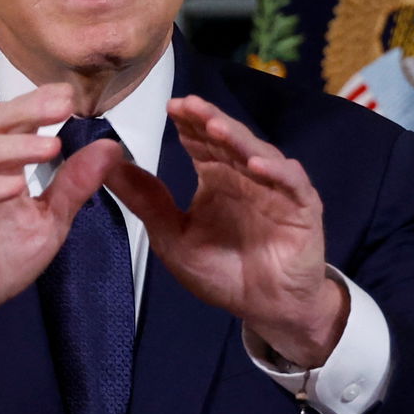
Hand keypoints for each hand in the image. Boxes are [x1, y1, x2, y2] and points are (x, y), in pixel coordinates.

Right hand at [0, 85, 124, 393]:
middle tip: (64, 103)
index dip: (40, 102)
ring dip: (15, 146)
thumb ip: (74, 185)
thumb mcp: (49, 221)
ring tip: (51, 146)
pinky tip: (16, 186)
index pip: (15, 120)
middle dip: (28, 109)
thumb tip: (110, 147)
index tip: (73, 92)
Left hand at [105, 95, 344, 367]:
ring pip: (258, 153)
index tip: (169, 107)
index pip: (201, 141)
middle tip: (188, 105)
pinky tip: (255, 165)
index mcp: (217, 177)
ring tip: (215, 127)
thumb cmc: (223, 272)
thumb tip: (110, 166)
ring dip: (237, 139)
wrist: (267, 309)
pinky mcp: (302, 208)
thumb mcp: (174, 238)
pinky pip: (292, 184)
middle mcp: (247, 175)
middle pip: (228, 139)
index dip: (188, 123)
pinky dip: (276, 172)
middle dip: (208, 121)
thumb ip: (147, 202)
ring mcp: (277, 188)